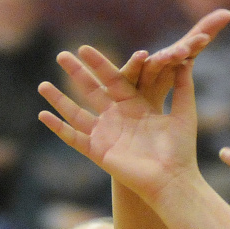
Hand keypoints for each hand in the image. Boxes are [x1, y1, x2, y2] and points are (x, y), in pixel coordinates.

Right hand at [38, 11, 229, 200]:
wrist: (173, 179)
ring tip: (42, 85)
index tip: (84, 48)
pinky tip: (43, 115)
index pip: (114, 79)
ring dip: (59, 99)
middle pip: (92, 91)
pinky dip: (58, 127)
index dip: (99, 64)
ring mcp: (106, 135)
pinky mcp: (98, 152)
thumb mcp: (184, 112)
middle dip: (76, 74)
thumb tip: (187, 58)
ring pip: (76, 113)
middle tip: (61, 55)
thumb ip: (183, 86)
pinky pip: (74, 138)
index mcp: (136, 107)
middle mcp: (118, 119)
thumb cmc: (181, 149)